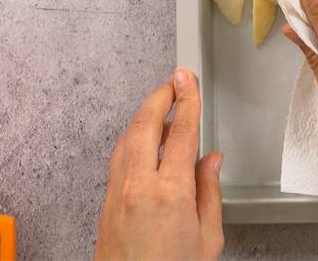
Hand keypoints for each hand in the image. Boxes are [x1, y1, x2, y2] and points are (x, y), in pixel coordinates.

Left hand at [95, 68, 223, 260]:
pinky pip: (118, 157)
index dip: (187, 101)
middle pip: (145, 125)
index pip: (180, 132)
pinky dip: (131, 137)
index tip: (189, 80)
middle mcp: (139, 187)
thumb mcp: (207, 239)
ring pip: (126, 138)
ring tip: (159, 102)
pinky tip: (141, 137)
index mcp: (170, 193)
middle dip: (160, 96)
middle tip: (174, 78)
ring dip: (143, 114)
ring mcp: (118, 193)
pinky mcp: (107, 203)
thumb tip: (211, 161)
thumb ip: (209, 193)